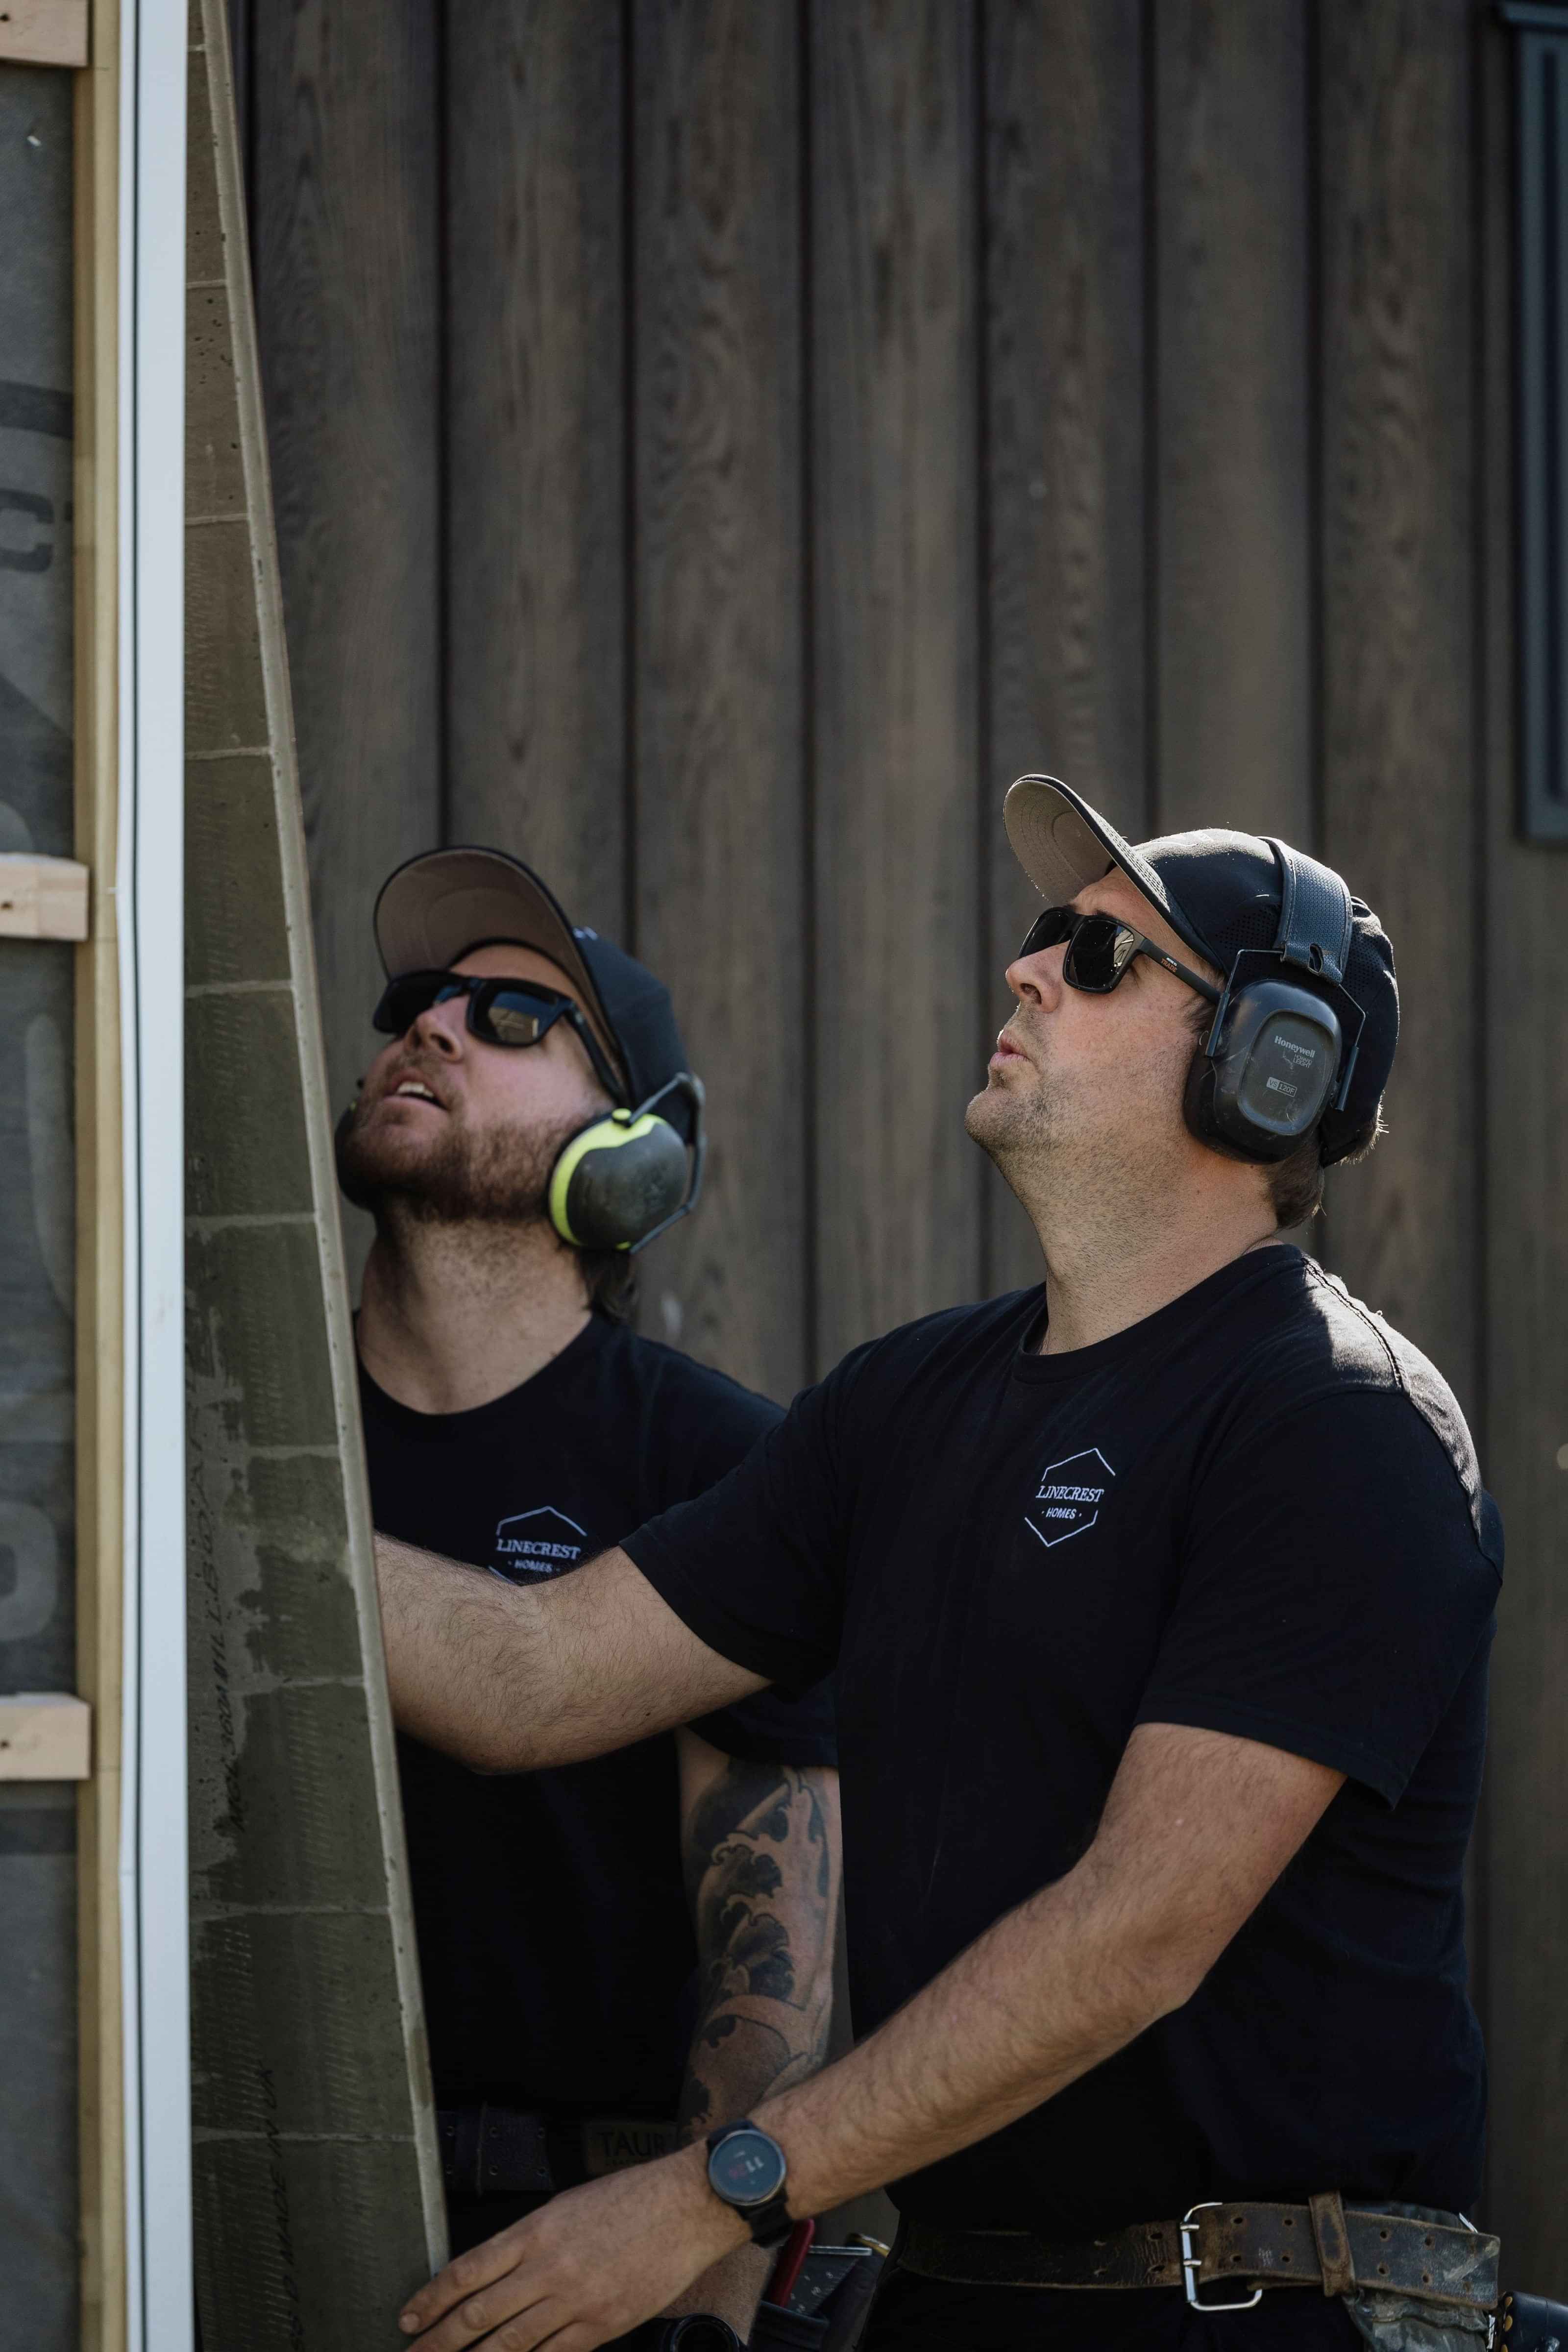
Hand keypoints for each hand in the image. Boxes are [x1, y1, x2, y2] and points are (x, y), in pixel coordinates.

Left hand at [397, 2145, 748, 2349]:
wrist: (686, 2205)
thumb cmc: (631, 2197)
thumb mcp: (568, 2206)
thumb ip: (532, 2242)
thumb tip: (497, 2276)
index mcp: (536, 2230)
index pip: (467, 2271)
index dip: (431, 2299)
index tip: (409, 2318)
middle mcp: (548, 2268)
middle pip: (478, 2314)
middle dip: (438, 2342)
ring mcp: (574, 2301)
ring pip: (509, 2344)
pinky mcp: (602, 2326)